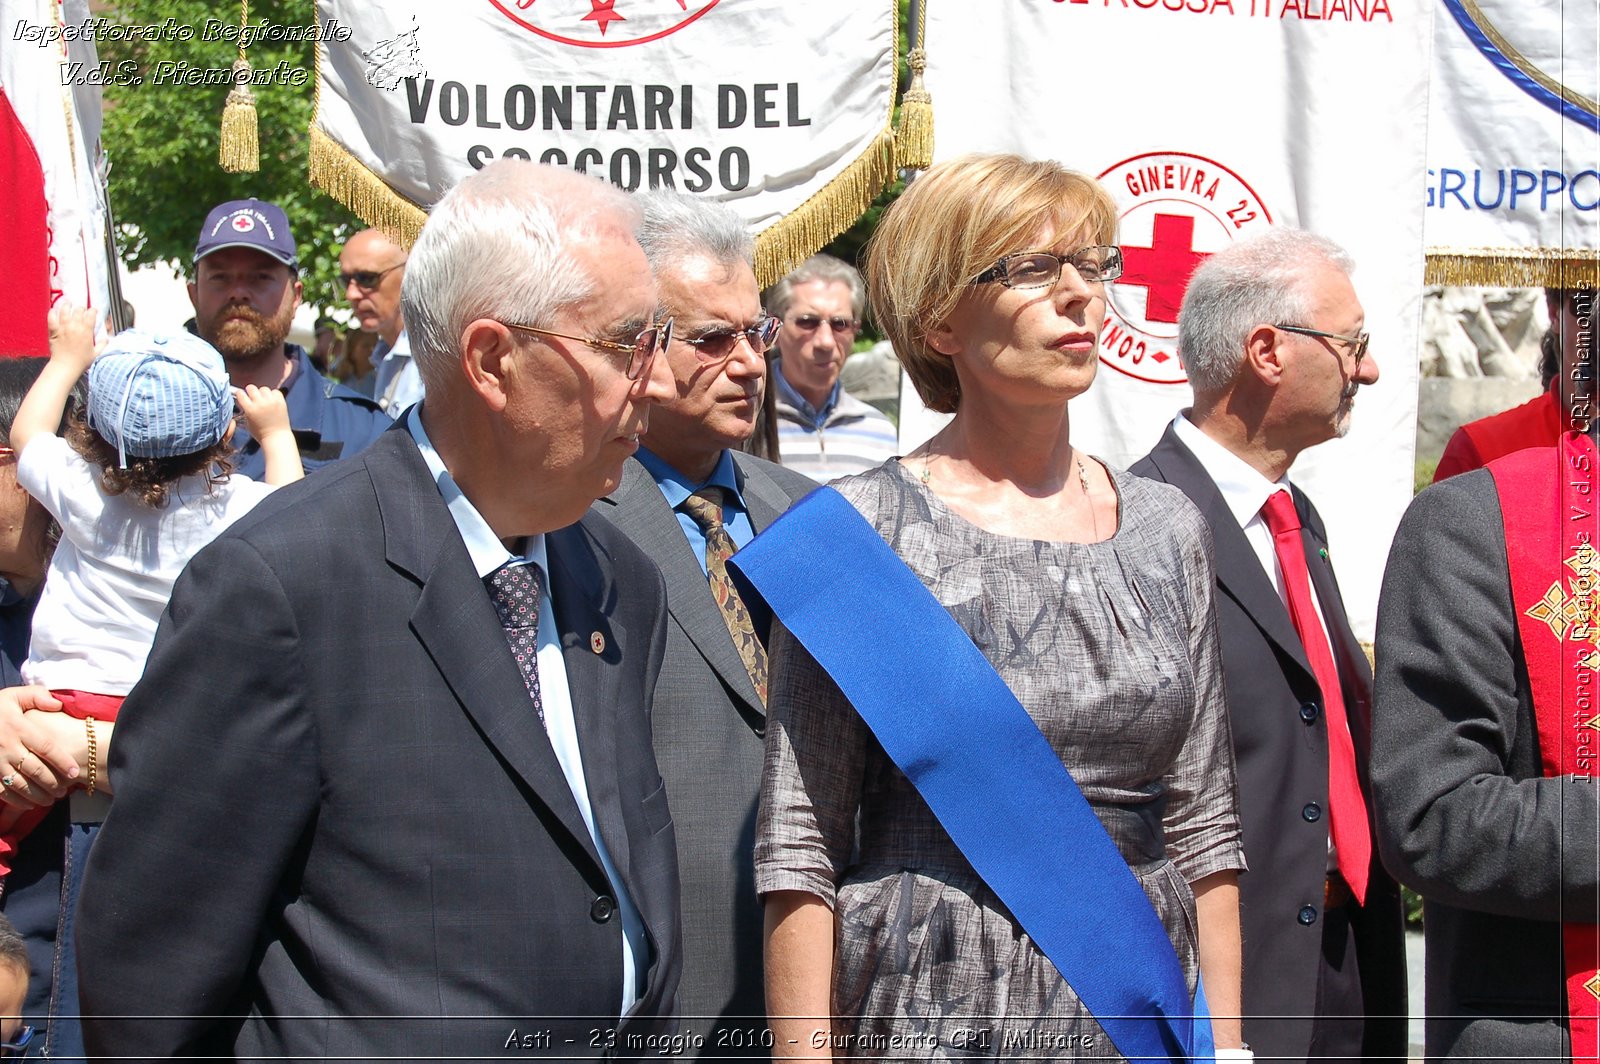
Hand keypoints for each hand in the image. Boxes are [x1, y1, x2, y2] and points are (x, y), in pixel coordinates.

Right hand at [0, 686, 76, 810]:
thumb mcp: (13, 696)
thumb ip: (36, 696)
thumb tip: (58, 704)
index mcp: (18, 728)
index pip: (45, 747)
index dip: (62, 761)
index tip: (74, 771)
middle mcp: (7, 747)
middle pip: (35, 769)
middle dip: (52, 782)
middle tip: (65, 791)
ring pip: (19, 783)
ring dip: (37, 794)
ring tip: (52, 799)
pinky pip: (1, 791)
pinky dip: (16, 801)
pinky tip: (29, 804)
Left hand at [46, 304, 100, 372]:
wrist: (65, 366)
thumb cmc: (81, 362)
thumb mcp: (96, 353)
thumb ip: (102, 345)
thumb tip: (107, 339)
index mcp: (86, 331)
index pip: (91, 314)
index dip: (93, 310)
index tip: (93, 311)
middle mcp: (75, 327)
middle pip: (78, 310)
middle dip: (81, 308)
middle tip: (81, 310)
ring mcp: (63, 328)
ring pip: (64, 310)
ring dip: (67, 306)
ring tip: (68, 304)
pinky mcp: (54, 331)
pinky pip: (51, 317)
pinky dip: (52, 313)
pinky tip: (54, 311)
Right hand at [232, 384, 291, 441]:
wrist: (276, 437)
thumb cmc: (261, 433)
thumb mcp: (247, 422)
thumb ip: (245, 410)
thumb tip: (243, 400)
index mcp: (250, 409)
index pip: (240, 394)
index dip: (240, 394)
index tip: (242, 395)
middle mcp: (260, 404)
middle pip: (251, 388)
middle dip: (250, 392)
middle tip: (253, 397)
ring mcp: (271, 402)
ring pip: (263, 389)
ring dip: (262, 393)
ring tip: (264, 400)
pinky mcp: (281, 402)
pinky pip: (275, 391)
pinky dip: (273, 395)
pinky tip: (272, 401)